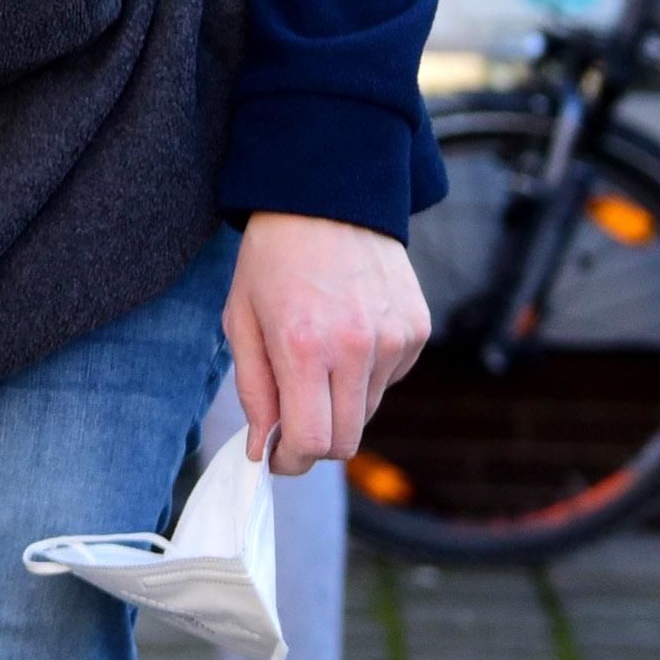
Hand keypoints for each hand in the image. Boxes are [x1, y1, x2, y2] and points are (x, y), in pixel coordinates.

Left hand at [224, 211, 430, 474]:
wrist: (328, 198)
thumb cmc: (272, 260)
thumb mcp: (241, 320)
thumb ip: (254, 390)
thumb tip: (263, 448)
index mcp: (304, 346)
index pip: (313, 441)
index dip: (290, 461)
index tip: (275, 457)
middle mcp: (357, 348)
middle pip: (346, 441)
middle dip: (314, 445)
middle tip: (289, 426)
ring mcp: (396, 340)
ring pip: (368, 414)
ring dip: (338, 407)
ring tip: (314, 362)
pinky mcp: (418, 331)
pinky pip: (389, 381)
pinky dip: (364, 377)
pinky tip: (344, 337)